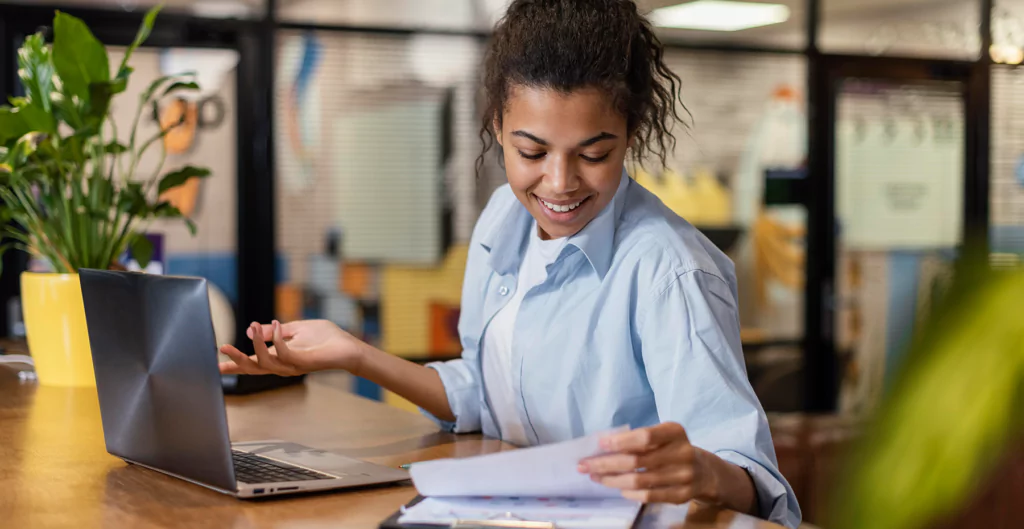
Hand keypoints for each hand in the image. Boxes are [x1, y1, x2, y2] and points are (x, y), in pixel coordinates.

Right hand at [219, 319, 366, 376]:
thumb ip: (277, 331)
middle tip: (222, 347)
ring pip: (265, 362)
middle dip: (237, 359)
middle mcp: (284, 365)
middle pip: (254, 368)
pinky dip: (276, 337)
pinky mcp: (303, 362)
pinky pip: (283, 351)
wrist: (348, 347)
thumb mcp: (297, 329)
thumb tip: (255, 328)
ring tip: (253, 326)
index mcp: (280, 358)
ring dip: (256, 342)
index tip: (216, 364)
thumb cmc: (326, 338)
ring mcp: (293, 366)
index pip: (253, 363)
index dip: (235, 364)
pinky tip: (276, 323)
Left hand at [578, 423, 710, 503]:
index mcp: (675, 432)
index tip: (599, 444)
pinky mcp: (682, 495)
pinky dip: (630, 493)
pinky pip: (650, 496)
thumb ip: (638, 439)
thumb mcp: (662, 435)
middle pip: (637, 461)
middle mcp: (682, 453)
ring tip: (596, 477)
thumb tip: (602, 447)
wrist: (704, 471)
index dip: (620, 441)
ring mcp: (684, 476)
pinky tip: (617, 488)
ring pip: (640, 481)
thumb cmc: (672, 448)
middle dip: (606, 463)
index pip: (645, 437)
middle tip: (584, 465)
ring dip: (612, 480)